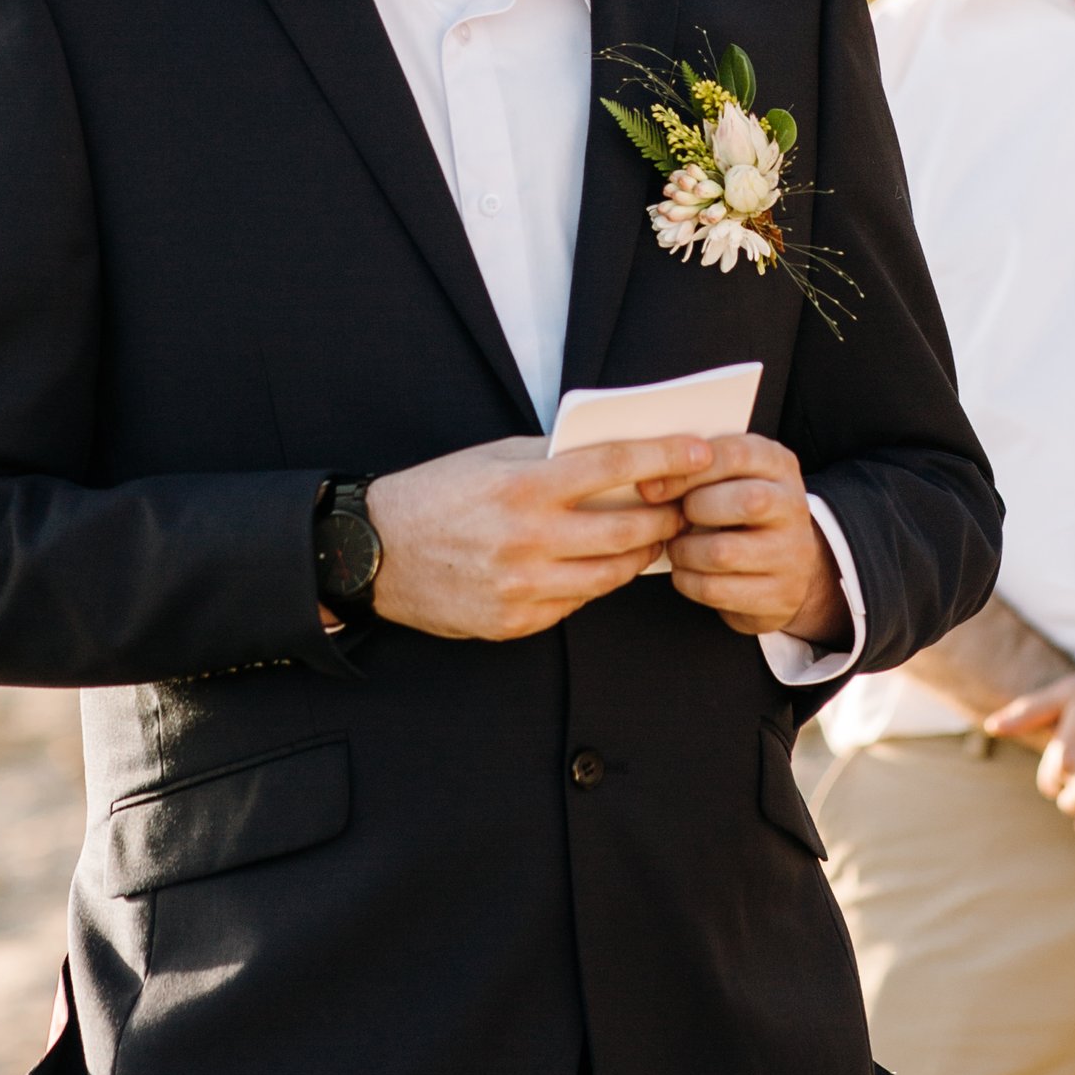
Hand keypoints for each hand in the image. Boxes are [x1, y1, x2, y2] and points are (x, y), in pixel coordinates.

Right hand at [367, 434, 711, 640]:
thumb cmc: (438, 493)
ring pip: (611, 575)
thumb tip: (618, 455)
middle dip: (666, 514)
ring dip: (640, 554)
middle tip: (685, 504)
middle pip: (628, 529)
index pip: (615, 467)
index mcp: (524, 487)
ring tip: (652, 536)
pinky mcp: (515, 622)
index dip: (666, 458)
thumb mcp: (493, 457)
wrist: (374, 553)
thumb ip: (554, 457)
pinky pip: (576, 603)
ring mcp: (523, 587)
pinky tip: (598, 564)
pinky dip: (594, 582)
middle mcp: (528, 540)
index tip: (700, 452)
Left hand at [666, 435, 846, 644]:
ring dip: (684, 551)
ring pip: (723, 552)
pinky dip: (688, 580)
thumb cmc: (745, 514)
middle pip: (743, 502)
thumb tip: (649, 483)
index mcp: (779, 465)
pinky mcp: (777, 595)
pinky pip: (716, 589)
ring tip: (677, 546)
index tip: (652, 486)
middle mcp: (792, 506)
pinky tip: (686, 570)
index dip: (688, 471)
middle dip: (694, 510)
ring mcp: (790, 554)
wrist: (789, 568)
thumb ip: (700, 469)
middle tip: (676, 518)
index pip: (737, 455)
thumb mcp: (735, 477)